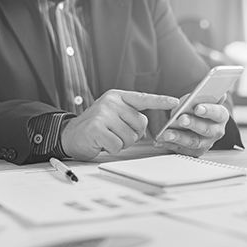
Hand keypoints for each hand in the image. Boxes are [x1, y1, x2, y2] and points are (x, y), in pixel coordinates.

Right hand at [61, 90, 178, 159]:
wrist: (70, 135)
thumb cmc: (96, 127)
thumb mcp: (113, 115)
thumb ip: (129, 116)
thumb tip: (147, 129)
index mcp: (117, 97)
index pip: (143, 98)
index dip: (160, 101)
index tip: (175, 102)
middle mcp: (111, 102)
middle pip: (140, 125)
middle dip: (131, 135)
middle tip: (115, 133)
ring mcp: (103, 114)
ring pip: (130, 137)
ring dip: (120, 143)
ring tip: (107, 137)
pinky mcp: (97, 128)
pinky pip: (118, 145)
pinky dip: (111, 149)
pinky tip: (101, 142)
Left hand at [155, 94, 228, 156]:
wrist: (195, 120)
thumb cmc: (197, 107)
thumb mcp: (200, 99)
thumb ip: (201, 97)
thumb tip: (206, 96)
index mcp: (221, 116)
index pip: (218, 113)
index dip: (208, 110)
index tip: (197, 108)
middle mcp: (216, 131)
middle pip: (206, 129)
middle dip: (192, 124)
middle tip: (181, 119)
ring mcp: (206, 143)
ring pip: (193, 142)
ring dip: (179, 137)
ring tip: (166, 133)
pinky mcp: (195, 151)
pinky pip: (183, 150)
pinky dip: (171, 145)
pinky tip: (162, 140)